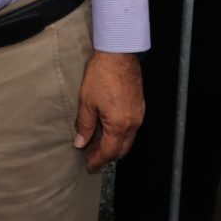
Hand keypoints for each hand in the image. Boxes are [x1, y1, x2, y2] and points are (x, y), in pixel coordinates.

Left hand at [73, 51, 143, 170]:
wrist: (119, 54)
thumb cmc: (102, 75)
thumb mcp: (87, 102)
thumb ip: (84, 125)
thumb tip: (81, 142)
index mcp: (119, 125)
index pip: (108, 152)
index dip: (97, 161)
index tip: (89, 165)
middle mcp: (132, 123)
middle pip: (121, 150)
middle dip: (107, 156)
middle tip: (91, 156)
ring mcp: (138, 115)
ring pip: (128, 139)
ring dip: (114, 144)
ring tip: (97, 142)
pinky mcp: (140, 106)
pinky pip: (131, 128)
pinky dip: (120, 133)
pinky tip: (108, 128)